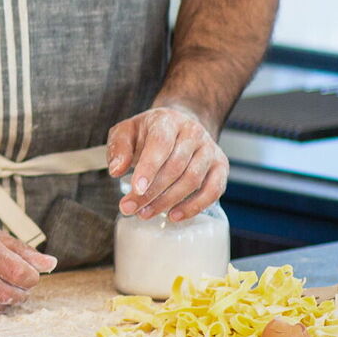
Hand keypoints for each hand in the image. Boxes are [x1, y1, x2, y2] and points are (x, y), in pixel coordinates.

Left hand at [107, 105, 227, 221]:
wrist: (180, 125)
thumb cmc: (149, 132)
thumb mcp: (126, 131)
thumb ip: (119, 147)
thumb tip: (116, 170)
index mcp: (168, 121)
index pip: (161, 144)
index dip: (149, 168)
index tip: (136, 189)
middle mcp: (193, 132)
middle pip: (175, 166)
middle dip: (152, 192)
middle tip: (131, 208)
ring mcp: (209, 149)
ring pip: (192, 180)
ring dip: (168, 201)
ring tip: (146, 213)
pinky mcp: (221, 165)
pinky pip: (213, 190)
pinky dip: (194, 206)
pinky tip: (174, 216)